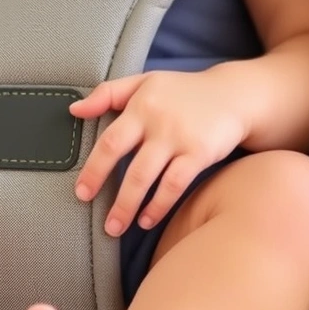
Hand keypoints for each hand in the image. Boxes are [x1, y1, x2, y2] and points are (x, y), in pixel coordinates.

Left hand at [71, 69, 251, 236]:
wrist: (234, 94)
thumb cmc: (182, 92)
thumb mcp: (144, 82)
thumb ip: (108, 94)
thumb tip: (74, 110)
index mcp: (140, 105)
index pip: (109, 141)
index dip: (93, 169)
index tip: (81, 193)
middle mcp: (158, 122)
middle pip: (128, 165)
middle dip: (112, 196)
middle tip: (102, 222)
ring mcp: (180, 138)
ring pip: (148, 178)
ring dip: (131, 206)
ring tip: (117, 227)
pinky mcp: (200, 152)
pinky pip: (175, 184)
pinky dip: (159, 205)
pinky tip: (147, 220)